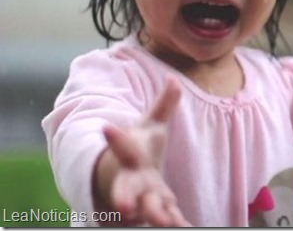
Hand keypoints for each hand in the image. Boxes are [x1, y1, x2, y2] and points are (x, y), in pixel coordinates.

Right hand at [99, 75, 190, 226]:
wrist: (125, 179)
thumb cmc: (140, 149)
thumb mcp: (150, 126)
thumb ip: (164, 104)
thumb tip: (174, 77)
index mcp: (132, 156)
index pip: (122, 145)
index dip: (116, 137)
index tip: (106, 128)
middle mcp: (134, 180)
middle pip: (128, 189)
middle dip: (125, 197)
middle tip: (124, 207)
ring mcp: (143, 199)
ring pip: (146, 210)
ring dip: (155, 216)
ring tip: (167, 222)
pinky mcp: (156, 211)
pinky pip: (167, 218)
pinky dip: (176, 223)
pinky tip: (186, 227)